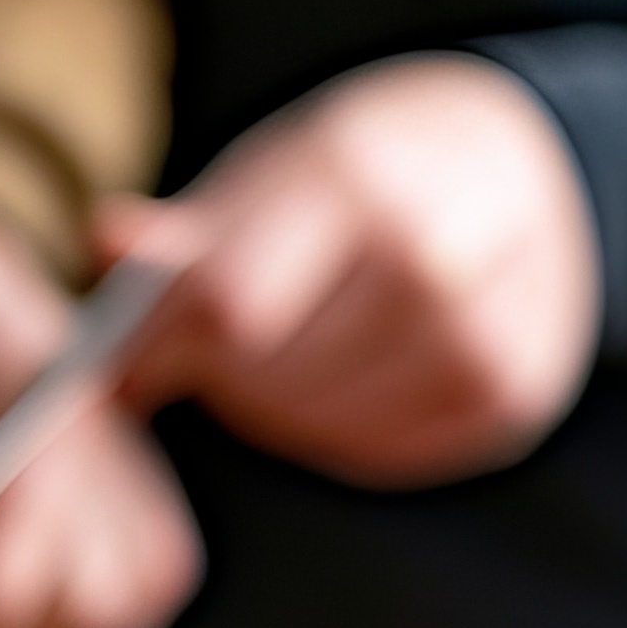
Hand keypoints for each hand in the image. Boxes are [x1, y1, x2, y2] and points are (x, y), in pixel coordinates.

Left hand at [104, 53, 596, 487]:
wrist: (522, 176)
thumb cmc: (361, 181)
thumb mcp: (274, 176)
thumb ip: (184, 230)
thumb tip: (104, 237)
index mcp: (359, 181)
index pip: (223, 302)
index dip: (156, 349)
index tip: (124, 369)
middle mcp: (433, 257)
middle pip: (260, 374)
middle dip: (219, 372)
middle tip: (224, 344)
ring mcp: (480, 333)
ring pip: (311, 422)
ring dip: (275, 405)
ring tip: (297, 345)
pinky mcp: (506, 397)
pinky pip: (370, 451)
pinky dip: (340, 428)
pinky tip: (355, 372)